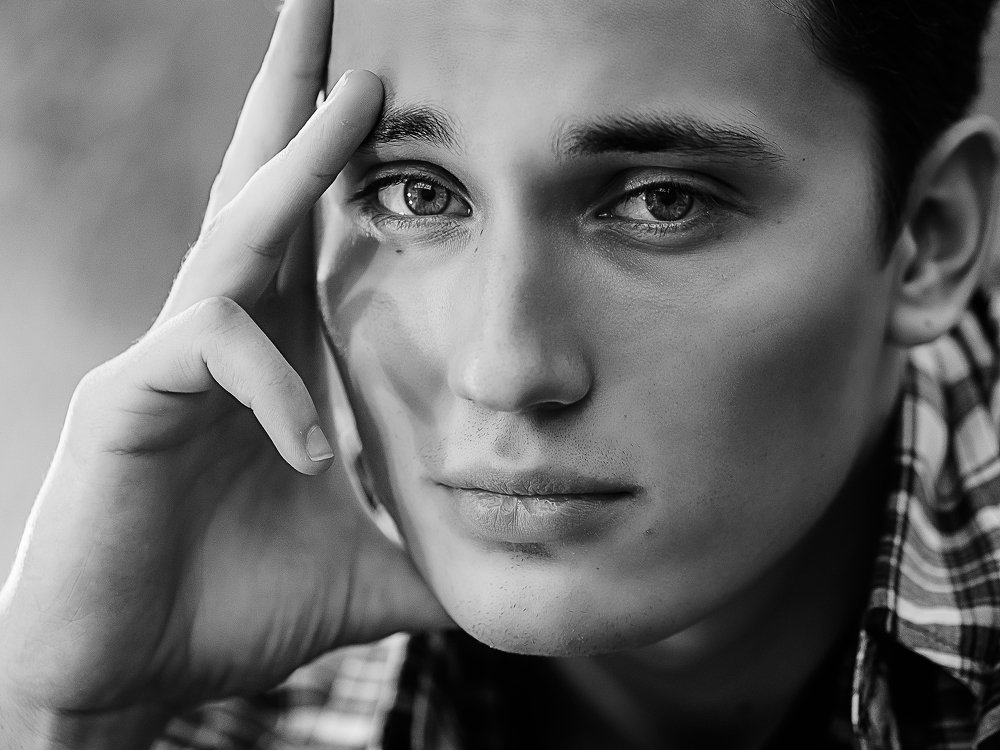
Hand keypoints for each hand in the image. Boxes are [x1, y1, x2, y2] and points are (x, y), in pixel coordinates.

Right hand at [0, 1, 448, 743]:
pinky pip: (207, 361)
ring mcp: (166, 362)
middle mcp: (217, 336)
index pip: (306, 232)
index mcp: (270, 354)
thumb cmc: (236, 608)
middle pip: (256, 189)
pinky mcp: (127, 405)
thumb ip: (433, 549)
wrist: (134, 673)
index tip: (390, 91)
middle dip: (295, 96)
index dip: (340, 160)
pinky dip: (271, 395)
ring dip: (292, 166)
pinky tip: (307, 455)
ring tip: (357, 91)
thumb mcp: (364, 566)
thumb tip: (521, 563)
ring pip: (230, 236)